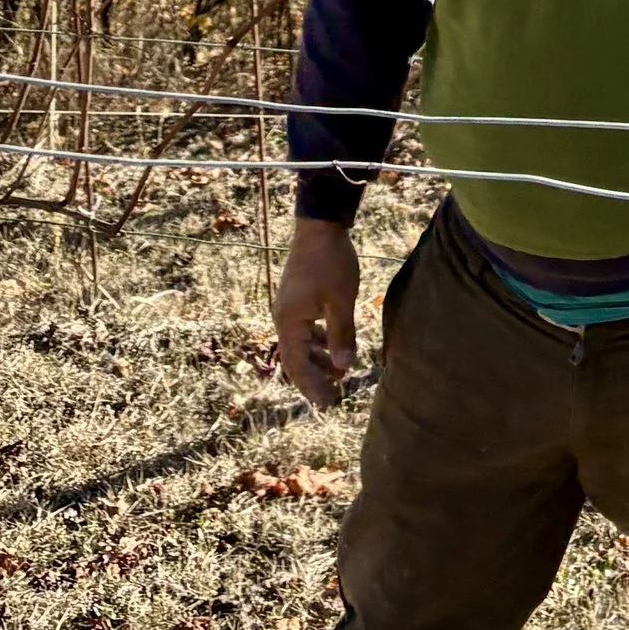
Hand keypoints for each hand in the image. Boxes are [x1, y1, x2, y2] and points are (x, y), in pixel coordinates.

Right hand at [274, 217, 359, 410]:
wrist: (319, 225)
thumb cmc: (331, 262)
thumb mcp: (341, 300)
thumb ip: (342, 335)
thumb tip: (345, 367)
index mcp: (289, 321)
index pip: (296, 365)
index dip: (312, 387)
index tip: (329, 404)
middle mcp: (283, 318)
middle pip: (295, 358)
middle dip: (314, 378)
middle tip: (334, 397)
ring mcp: (289, 308)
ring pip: (301, 344)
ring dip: (318, 360)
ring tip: (340, 374)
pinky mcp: (297, 299)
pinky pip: (305, 330)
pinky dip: (319, 342)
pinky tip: (335, 347)